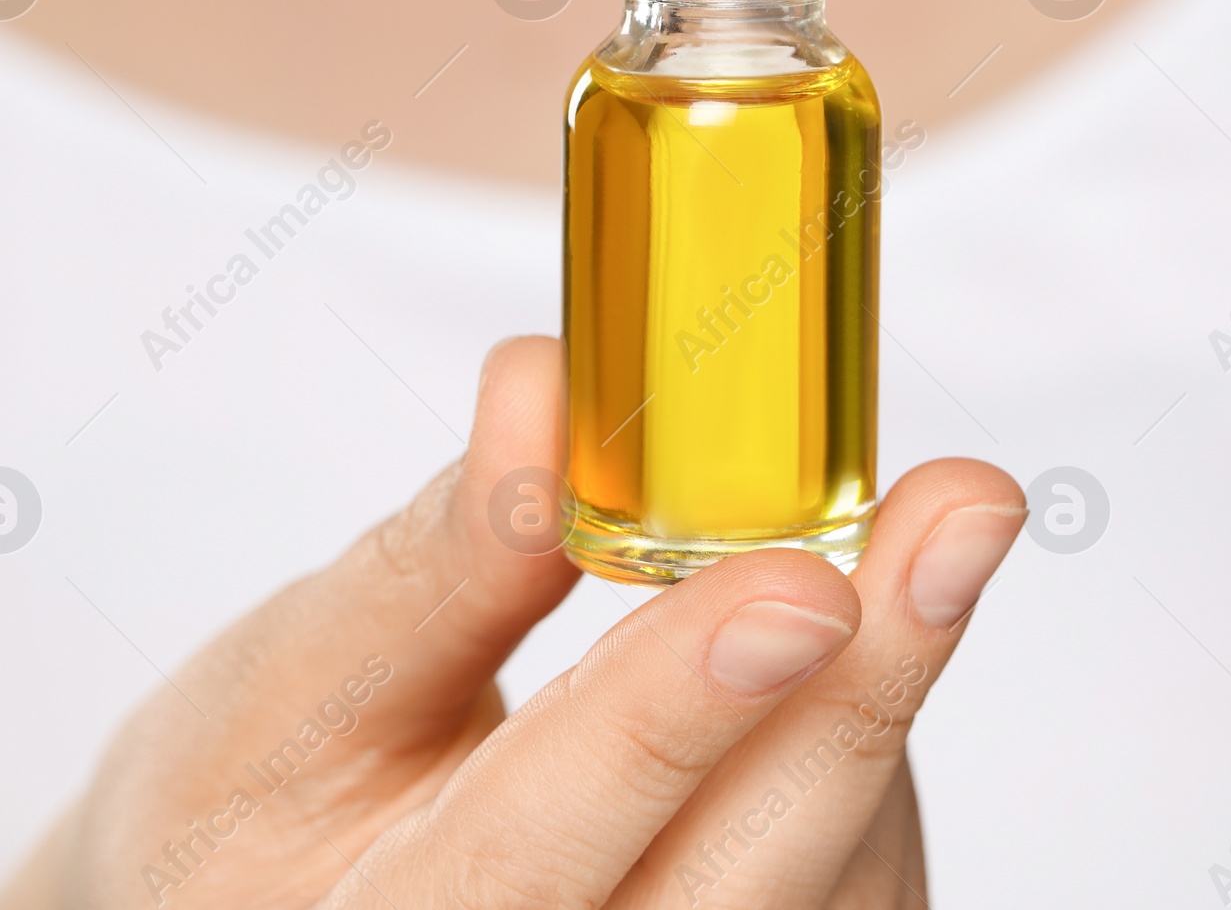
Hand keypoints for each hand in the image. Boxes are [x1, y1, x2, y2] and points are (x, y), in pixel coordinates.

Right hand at [7, 338, 1022, 908]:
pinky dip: (861, 739)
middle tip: (960, 513)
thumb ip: (437, 559)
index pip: (539, 849)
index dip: (674, 713)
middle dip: (861, 694)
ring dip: (876, 692)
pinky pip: (851, 880)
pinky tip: (853, 638)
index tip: (800, 579)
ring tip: (908, 529)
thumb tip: (548, 386)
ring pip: (826, 883)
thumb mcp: (292, 684)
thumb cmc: (255, 810)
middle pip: (742, 891)